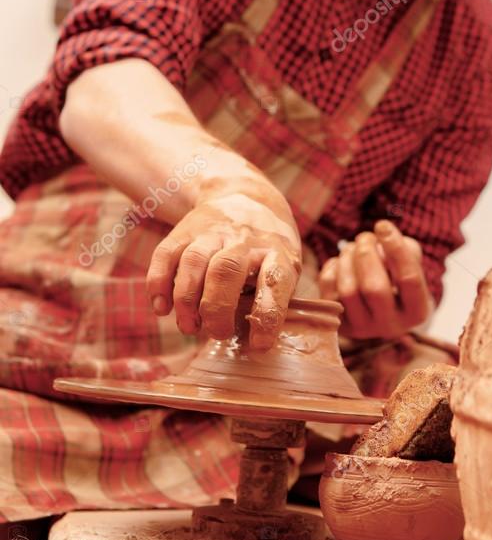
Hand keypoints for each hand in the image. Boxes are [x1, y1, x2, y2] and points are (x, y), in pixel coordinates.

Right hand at [146, 174, 300, 350]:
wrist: (244, 194)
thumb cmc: (267, 246)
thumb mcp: (284, 265)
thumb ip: (272, 298)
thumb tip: (253, 343)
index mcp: (276, 251)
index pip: (273, 281)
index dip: (266, 316)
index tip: (259, 344)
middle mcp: (243, 239)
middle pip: (226, 270)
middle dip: (216, 309)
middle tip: (216, 334)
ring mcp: (212, 233)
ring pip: (193, 262)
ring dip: (186, 300)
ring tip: (188, 327)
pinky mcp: (184, 231)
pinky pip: (165, 255)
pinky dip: (158, 284)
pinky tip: (161, 307)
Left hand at [318, 220, 433, 339]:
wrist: (381, 308)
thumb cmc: (398, 276)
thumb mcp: (411, 261)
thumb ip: (404, 247)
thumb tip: (379, 240)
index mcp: (417, 311)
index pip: (409, 278)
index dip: (396, 248)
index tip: (382, 224)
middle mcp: (390, 326)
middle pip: (374, 289)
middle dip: (366, 254)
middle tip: (365, 237)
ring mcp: (362, 329)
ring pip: (348, 290)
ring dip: (347, 259)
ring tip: (352, 247)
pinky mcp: (339, 324)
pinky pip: (329, 292)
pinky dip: (333, 268)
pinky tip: (342, 263)